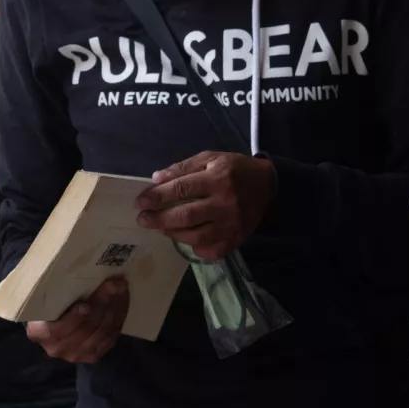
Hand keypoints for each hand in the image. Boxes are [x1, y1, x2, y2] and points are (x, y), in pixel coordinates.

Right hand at [26, 276, 127, 362]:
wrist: (55, 323)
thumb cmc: (50, 303)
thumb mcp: (45, 296)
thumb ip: (53, 288)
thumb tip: (72, 260)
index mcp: (39, 333)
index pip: (56, 329)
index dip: (73, 319)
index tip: (85, 305)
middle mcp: (57, 348)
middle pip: (85, 328)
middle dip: (102, 303)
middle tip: (113, 284)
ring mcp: (76, 354)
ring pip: (101, 332)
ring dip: (115, 307)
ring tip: (121, 287)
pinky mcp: (94, 355)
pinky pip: (111, 336)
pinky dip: (119, 316)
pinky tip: (122, 299)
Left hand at [136, 151, 276, 259]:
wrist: (267, 185)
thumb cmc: (235, 169)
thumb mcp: (211, 158)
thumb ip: (183, 168)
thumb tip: (156, 180)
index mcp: (218, 178)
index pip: (181, 189)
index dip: (157, 196)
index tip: (141, 202)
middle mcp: (226, 203)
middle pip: (185, 216)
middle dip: (158, 218)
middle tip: (143, 219)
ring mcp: (232, 224)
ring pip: (195, 236)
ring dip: (172, 233)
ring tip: (161, 227)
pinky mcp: (236, 239)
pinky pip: (210, 249)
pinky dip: (195, 247)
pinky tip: (187, 238)